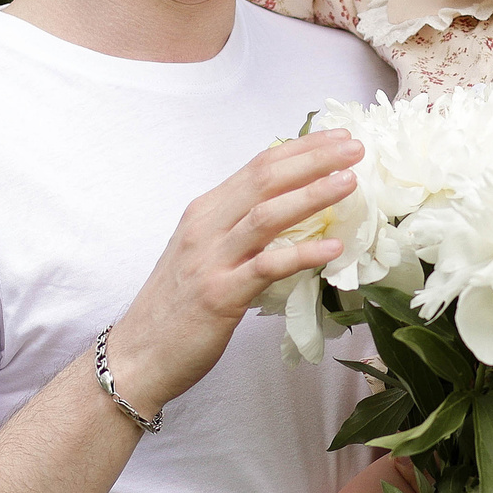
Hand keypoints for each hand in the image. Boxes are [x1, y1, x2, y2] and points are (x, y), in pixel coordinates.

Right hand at [107, 130, 360, 415]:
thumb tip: (290, 211)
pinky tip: (333, 249)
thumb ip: (237, 228)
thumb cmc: (176, 307)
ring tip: (349, 182)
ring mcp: (212, 260)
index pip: (258, 166)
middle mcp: (206, 227)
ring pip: (267, 215)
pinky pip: (266, 267)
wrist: (138, 355)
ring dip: (311, 194)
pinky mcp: (220, 295)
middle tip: (354, 148)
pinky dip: (302, 254)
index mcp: (205, 212)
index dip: (302, 148)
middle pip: (265, 179)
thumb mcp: (203, 253)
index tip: (338, 137)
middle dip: (313, 159)